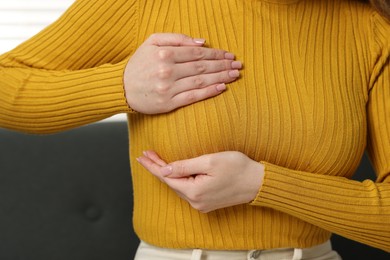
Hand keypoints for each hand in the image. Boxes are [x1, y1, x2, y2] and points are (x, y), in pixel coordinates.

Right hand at [124, 33, 241, 113]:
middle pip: (202, 66)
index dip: (216, 53)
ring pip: (200, 81)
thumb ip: (176, 38)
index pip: (197, 53)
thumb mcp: (152, 42)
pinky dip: (208, 92)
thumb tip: (202, 42)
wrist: (122, 88)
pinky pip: (193, 97)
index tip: (229, 55)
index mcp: (165, 54)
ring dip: (220, 77)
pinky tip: (222, 88)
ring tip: (234, 75)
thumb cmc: (138, 64)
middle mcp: (168, 71)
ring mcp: (169, 88)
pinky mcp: (168, 103)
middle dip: (223, 65)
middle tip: (238, 65)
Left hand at [136, 150, 263, 212]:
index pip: (166, 177)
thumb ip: (185, 166)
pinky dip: (178, 179)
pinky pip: (187, 190)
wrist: (258, 182)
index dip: (153, 166)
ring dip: (167, 173)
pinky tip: (174, 172)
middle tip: (146, 154)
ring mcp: (201, 204)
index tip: (142, 156)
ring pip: (178, 187)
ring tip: (156, 160)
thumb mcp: (209, 161)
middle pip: (170, 183)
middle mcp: (196, 202)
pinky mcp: (207, 202)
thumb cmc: (237, 168)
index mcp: (194, 191)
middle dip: (157, 168)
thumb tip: (165, 170)